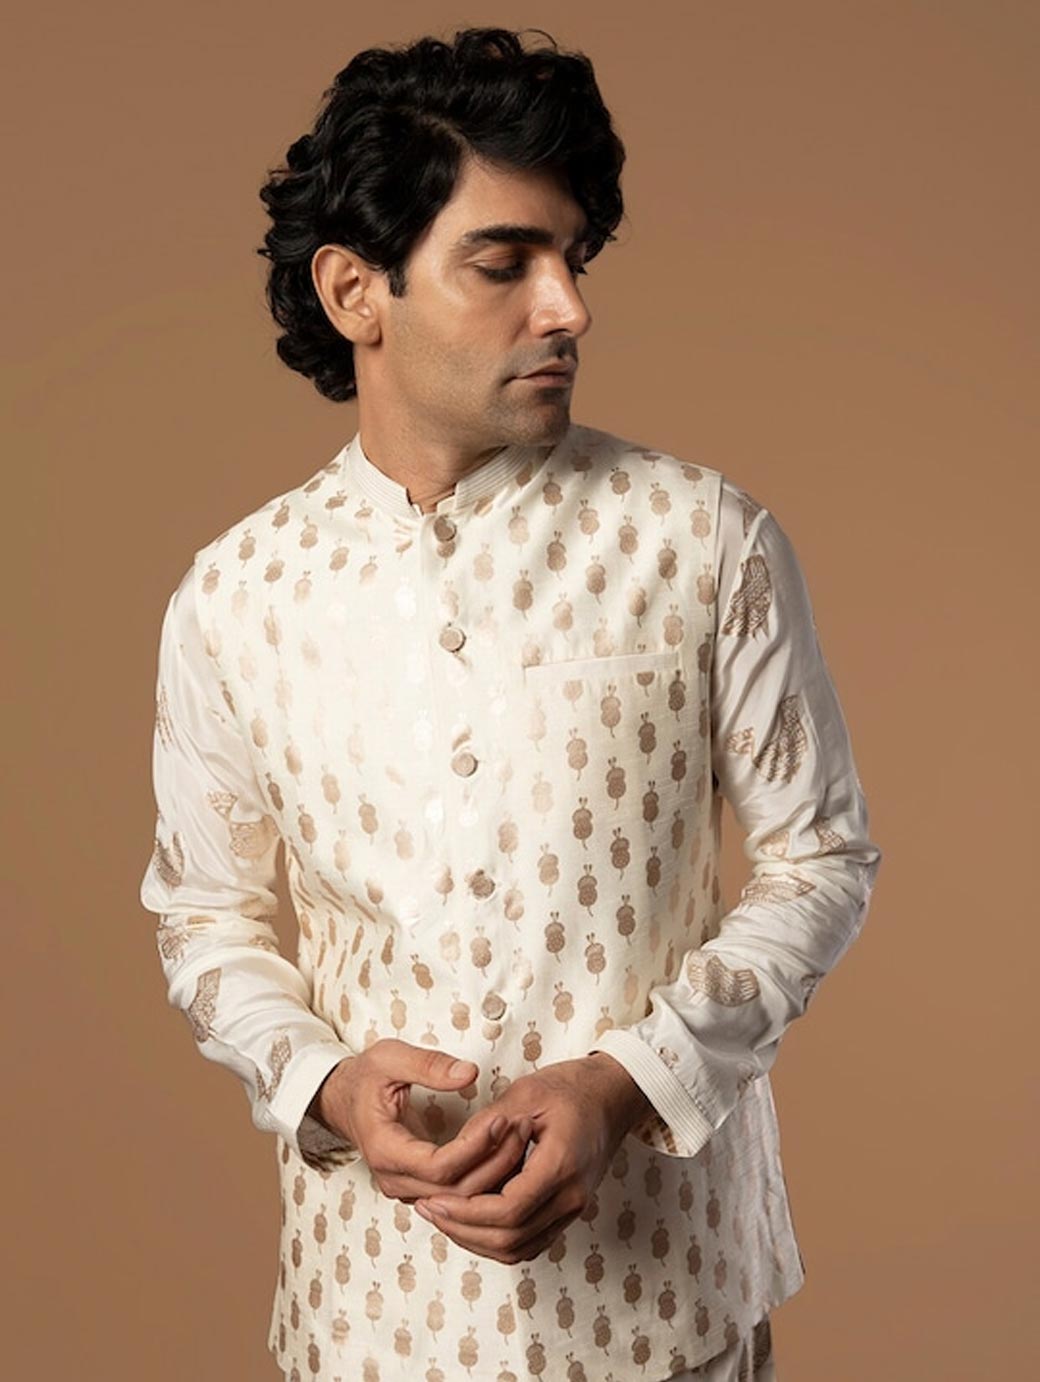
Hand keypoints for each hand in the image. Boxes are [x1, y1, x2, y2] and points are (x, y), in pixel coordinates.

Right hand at [312, 1038, 531, 1202]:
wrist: (342, 1099)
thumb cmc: (365, 1077)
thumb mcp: (390, 1057)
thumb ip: (428, 1064)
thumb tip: (469, 1073)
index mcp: (384, 1149)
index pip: (438, 1167)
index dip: (474, 1148)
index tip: (501, 1119)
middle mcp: (394, 1179)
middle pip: (454, 1191)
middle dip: (493, 1162)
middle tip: (521, 1128)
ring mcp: (405, 1189)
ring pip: (459, 1200)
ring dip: (494, 1172)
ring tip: (520, 1136)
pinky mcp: (417, 1188)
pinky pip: (456, 1195)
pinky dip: (484, 1178)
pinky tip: (507, 1153)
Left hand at [412, 1052, 651, 1264]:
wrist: (613, 1094)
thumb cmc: (572, 1087)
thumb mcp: (526, 1092)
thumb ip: (488, 1126)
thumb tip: (452, 1154)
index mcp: (562, 1165)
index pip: (509, 1211)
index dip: (466, 1213)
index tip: (434, 1200)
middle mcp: (572, 1195)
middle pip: (511, 1238)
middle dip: (463, 1230)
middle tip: (429, 1210)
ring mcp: (574, 1207)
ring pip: (519, 1248)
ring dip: (477, 1240)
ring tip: (443, 1217)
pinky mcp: (569, 1209)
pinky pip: (530, 1241)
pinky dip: (497, 1239)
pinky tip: (470, 1220)